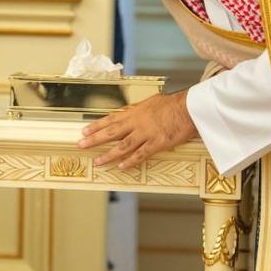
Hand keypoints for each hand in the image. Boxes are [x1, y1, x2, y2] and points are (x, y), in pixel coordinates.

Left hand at [77, 91, 197, 168]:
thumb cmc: (172, 104)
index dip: (96, 125)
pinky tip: (120, 167)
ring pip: (122, 146)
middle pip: (111, 132)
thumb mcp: (150, 102)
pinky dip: (130, 161)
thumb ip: (137, 110)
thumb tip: (128, 112)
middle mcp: (136, 123)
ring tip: (98, 162)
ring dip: (108, 155)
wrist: (189, 107)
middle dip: (95, 139)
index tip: (84, 131)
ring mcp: (146, 133)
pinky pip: (140, 154)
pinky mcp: (157, 143)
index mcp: (134, 112)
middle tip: (81, 145)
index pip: (110, 119)